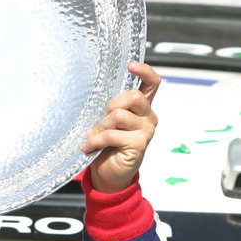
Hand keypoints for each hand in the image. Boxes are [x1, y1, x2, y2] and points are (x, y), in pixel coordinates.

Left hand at [84, 61, 160, 192]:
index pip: (152, 83)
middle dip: (111, 106)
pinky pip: (111, 134)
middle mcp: (148, 117)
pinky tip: (89, 147)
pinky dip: (96, 140)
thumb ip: (111, 108)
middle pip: (133, 96)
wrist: (108, 175)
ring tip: (92, 138)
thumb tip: (97, 92)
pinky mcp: (139, 145)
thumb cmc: (106, 146)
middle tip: (101, 120)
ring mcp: (146, 131)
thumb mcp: (107, 122)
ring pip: (119, 115)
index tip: (131, 65)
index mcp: (141, 108)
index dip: (145, 71)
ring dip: (100, 127)